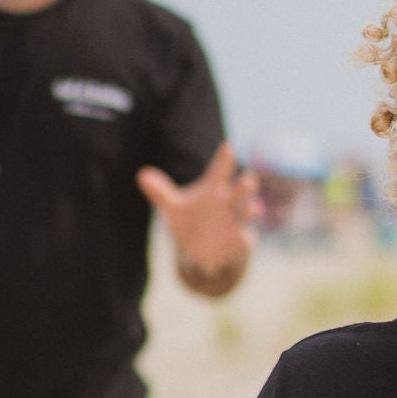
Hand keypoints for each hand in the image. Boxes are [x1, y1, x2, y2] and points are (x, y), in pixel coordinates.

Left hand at [137, 141, 258, 279]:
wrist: (202, 249)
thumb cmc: (191, 222)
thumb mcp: (174, 208)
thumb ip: (160, 193)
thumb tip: (142, 175)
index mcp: (213, 191)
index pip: (219, 171)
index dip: (223, 160)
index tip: (228, 148)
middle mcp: (228, 203)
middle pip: (240, 191)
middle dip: (245, 186)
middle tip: (248, 180)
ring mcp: (235, 222)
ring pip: (248, 213)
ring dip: (251, 210)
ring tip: (255, 208)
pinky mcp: (238, 242)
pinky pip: (245, 240)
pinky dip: (246, 240)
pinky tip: (245, 239)